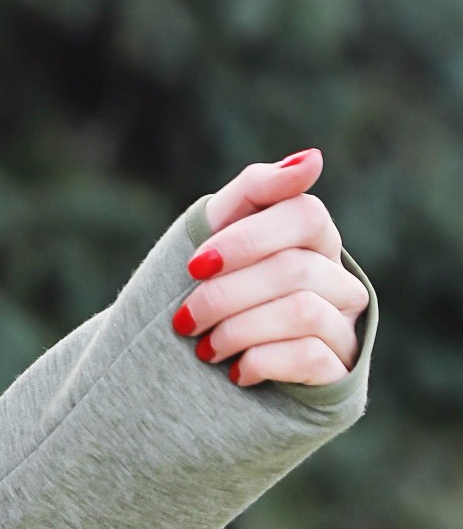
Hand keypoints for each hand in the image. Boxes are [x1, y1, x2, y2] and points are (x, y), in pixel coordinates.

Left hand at [172, 150, 365, 388]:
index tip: (195, 265)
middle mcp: (340, 279)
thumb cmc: (222, 276)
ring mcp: (344, 326)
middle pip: (293, 270)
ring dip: (237, 330)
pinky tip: (235, 370)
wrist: (214, 357)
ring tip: (204, 347)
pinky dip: (260, 362)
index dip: (246, 239)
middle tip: (185, 318)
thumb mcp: (225, 226)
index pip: (304, 215)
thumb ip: (261, 187)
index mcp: (316, 237)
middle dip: (225, 296)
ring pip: (302, 312)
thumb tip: (313, 158)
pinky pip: (309, 357)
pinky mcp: (338, 370)